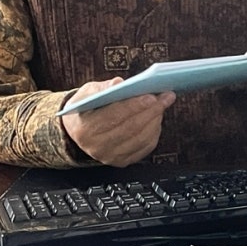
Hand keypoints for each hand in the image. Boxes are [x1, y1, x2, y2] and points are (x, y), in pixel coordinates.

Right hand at [61, 78, 175, 166]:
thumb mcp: (87, 93)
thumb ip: (101, 88)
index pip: (113, 116)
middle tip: (166, 97)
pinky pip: (145, 147)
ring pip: (141, 138)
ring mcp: (110, 157)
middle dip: (151, 111)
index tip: (152, 96)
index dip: (134, 106)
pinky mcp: (122, 162)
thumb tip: (118, 83)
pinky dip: (154, 131)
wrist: (80, 130)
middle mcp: (96, 147)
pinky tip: (156, 118)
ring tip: (162, 104)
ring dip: (156, 120)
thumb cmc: (87, 107)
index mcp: (85, 129)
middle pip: (131, 128)